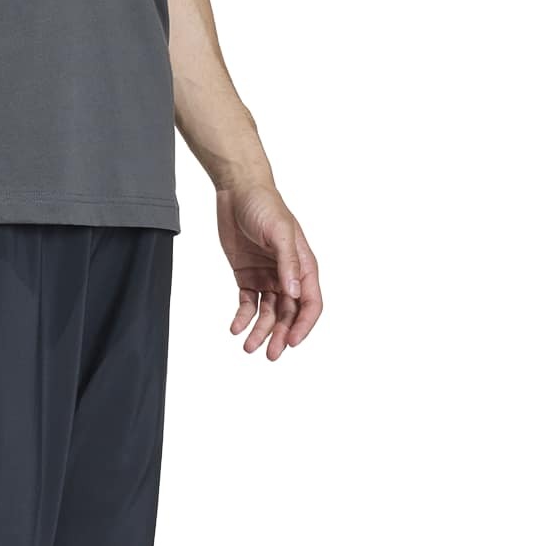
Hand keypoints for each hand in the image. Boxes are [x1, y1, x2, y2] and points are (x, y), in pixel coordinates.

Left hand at [215, 182, 320, 359]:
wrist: (237, 191)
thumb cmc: (264, 205)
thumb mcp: (279, 232)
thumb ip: (288, 263)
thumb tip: (294, 292)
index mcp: (303, 265)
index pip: (310, 302)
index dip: (304, 324)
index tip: (292, 341)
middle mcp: (288, 274)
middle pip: (288, 313)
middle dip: (281, 335)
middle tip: (271, 354)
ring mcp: (267, 276)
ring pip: (268, 312)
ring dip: (261, 331)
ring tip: (249, 347)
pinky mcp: (247, 275)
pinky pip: (248, 302)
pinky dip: (243, 317)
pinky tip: (235, 327)